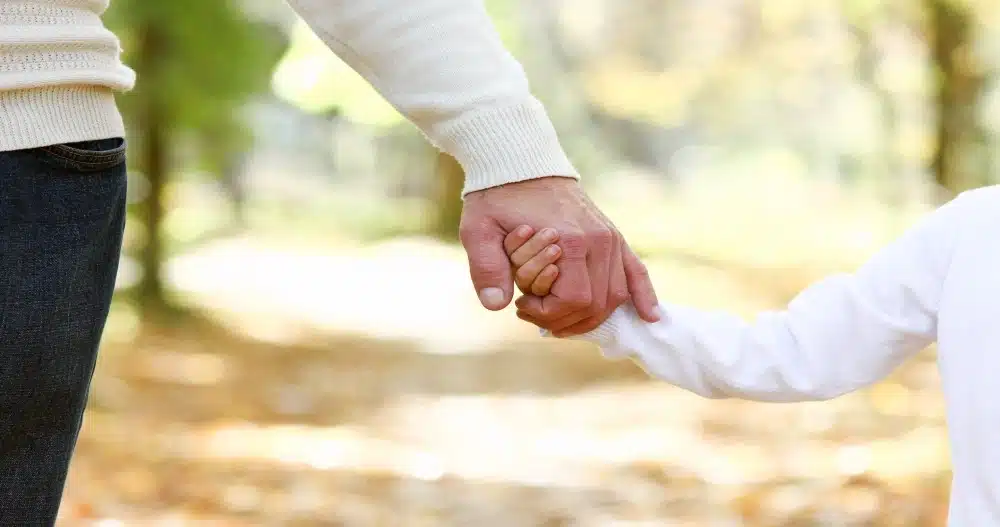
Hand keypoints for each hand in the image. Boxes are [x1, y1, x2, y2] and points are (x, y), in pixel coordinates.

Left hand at [460, 176, 659, 335]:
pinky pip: (637, 270)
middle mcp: (598, 240)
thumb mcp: (478, 230)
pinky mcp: (613, 235)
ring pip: (616, 295)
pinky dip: (644, 296)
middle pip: (597, 304)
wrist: (521, 164)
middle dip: (566, 319)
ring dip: (593, 317)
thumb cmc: (497, 197)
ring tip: (561, 318)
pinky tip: (650, 317)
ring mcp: (610, 237)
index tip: (521, 305)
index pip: (574, 300)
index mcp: (570, 240)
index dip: (547, 314)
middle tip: (534, 313)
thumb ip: (486, 268)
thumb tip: (497, 305)